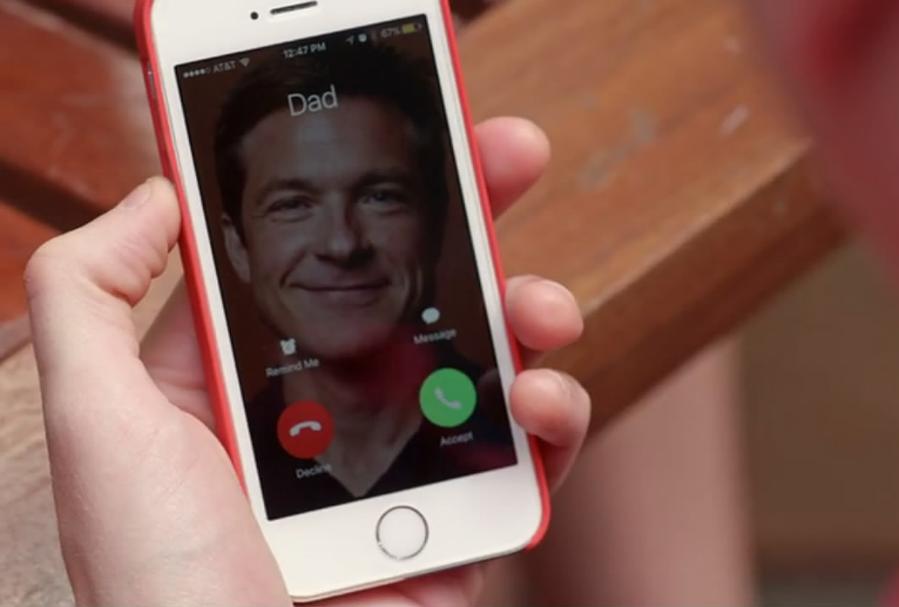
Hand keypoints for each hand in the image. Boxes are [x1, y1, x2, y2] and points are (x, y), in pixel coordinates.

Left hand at [26, 117, 588, 606]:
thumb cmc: (160, 585)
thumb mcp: (93, 424)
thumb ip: (91, 297)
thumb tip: (157, 195)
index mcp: (247, 382)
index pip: (319, 259)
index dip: (362, 189)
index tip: (413, 131)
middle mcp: (331, 414)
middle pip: (416, 292)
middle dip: (473, 217)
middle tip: (514, 155)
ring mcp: (403, 466)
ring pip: (487, 362)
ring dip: (529, 314)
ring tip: (542, 311)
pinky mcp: (460, 520)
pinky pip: (526, 454)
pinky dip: (555, 419)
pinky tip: (542, 404)